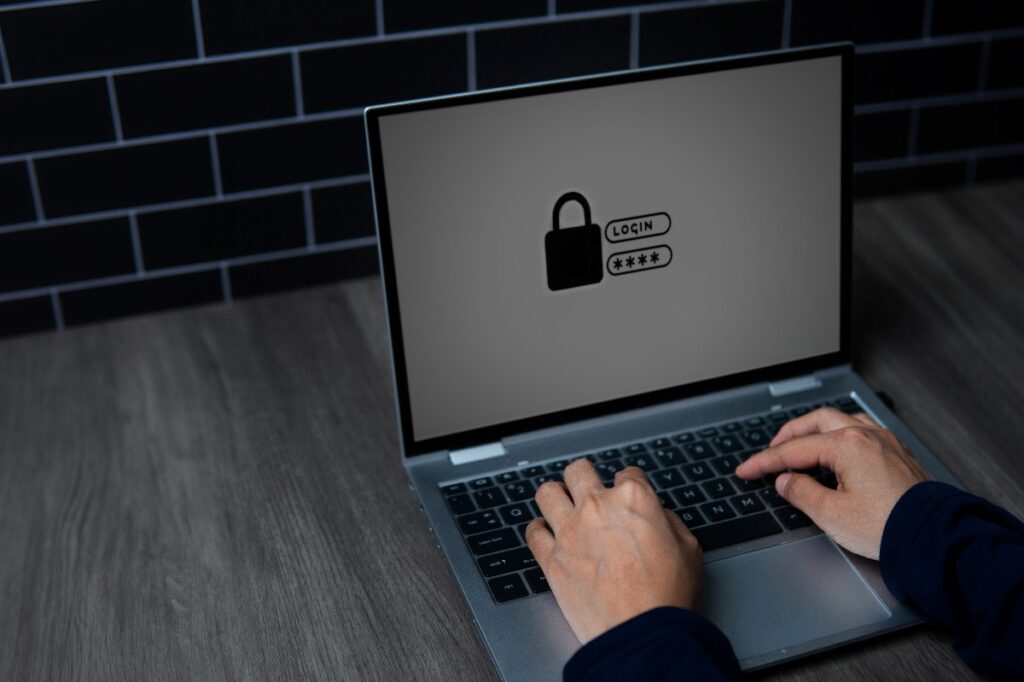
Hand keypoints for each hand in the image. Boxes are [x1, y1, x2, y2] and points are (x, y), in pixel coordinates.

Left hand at [526, 460, 701, 642]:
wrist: (642, 634)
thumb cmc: (668, 596)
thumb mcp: (689, 549)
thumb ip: (668, 522)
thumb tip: (657, 516)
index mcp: (634, 498)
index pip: (628, 473)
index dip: (631, 483)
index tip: (628, 493)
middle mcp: (597, 507)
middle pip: (578, 470)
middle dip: (584, 478)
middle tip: (588, 490)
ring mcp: (570, 531)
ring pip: (547, 492)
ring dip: (556, 497)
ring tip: (561, 506)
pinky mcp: (551, 559)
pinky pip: (533, 532)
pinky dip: (538, 530)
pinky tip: (547, 534)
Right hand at [735, 408, 929, 558]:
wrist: (936, 539)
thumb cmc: (889, 528)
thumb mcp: (832, 515)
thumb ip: (801, 493)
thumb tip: (787, 482)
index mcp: (847, 446)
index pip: (793, 450)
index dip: (764, 462)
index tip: (746, 470)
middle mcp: (867, 435)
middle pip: (817, 422)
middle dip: (789, 434)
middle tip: (772, 451)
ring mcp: (885, 442)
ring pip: (842, 420)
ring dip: (817, 429)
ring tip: (803, 444)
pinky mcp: (898, 454)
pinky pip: (863, 430)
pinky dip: (841, 434)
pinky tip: (838, 449)